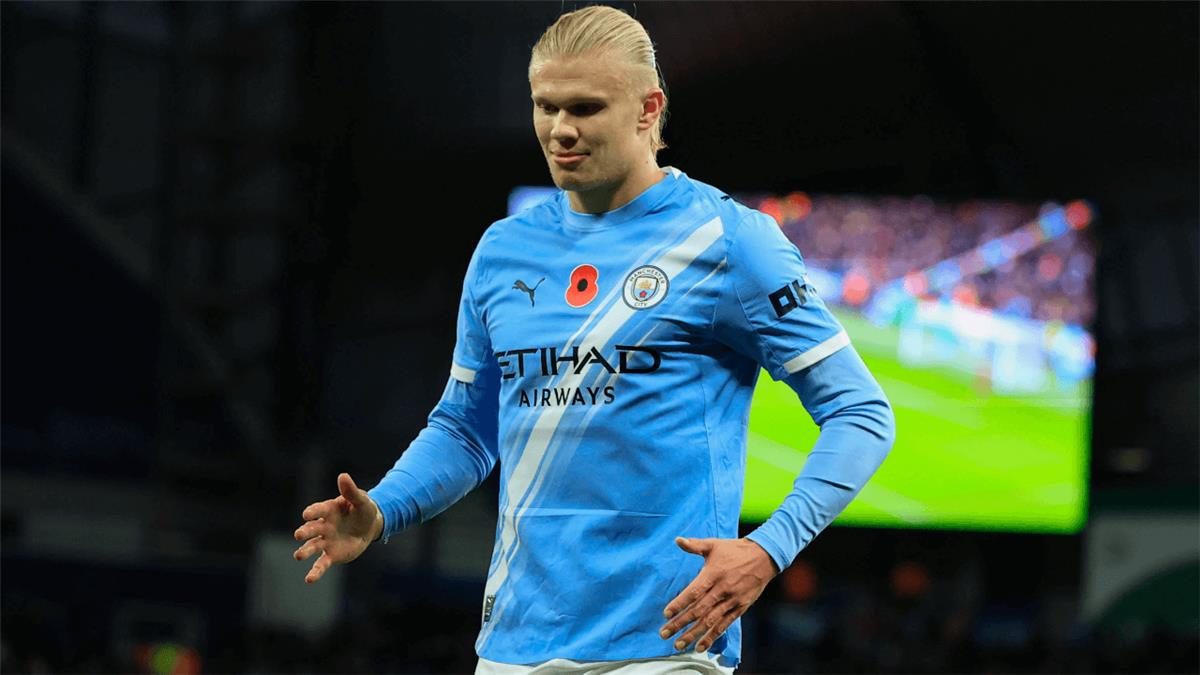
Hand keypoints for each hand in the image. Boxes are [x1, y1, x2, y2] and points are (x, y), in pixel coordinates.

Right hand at [293, 472, 383, 583]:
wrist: (369, 526)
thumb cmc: (363, 509)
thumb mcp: (361, 500)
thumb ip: (351, 491)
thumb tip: (343, 476)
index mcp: (328, 510)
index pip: (317, 510)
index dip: (312, 512)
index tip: (307, 514)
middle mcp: (323, 526)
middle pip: (311, 529)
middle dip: (305, 531)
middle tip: (298, 535)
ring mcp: (325, 541)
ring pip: (312, 546)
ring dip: (305, 551)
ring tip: (298, 556)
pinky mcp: (331, 555)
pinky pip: (321, 564)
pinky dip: (315, 572)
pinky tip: (309, 579)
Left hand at [659, 536, 778, 652]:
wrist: (764, 557)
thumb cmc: (735, 550)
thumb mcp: (714, 544)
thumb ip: (695, 545)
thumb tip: (678, 540)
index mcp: (713, 574)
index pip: (693, 592)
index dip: (679, 604)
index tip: (667, 614)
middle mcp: (722, 589)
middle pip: (698, 610)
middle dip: (680, 624)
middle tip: (664, 633)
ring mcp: (732, 601)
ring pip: (710, 621)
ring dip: (693, 634)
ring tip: (679, 644)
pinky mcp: (740, 608)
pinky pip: (724, 625)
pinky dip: (712, 636)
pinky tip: (700, 646)